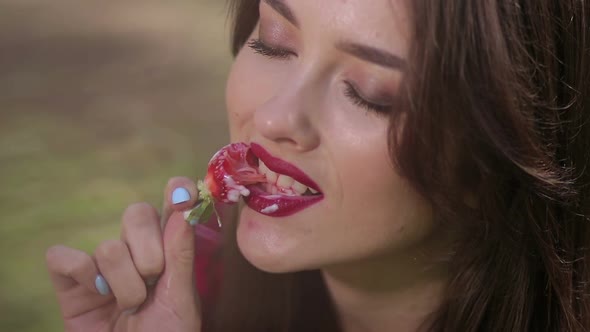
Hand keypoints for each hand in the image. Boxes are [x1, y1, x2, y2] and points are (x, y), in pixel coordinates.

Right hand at [46, 177, 201, 331]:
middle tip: (154, 279)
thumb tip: (183, 208)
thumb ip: (181, 255)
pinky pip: (64, 257)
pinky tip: (97, 294)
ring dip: (124, 282)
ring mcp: (101, 264)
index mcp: (168, 251)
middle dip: (149, 250)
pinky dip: (81, 275)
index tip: (181, 190)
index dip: (176, 194)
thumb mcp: (182, 300)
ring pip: (108, 246)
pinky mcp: (70, 281)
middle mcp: (136, 250)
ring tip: (130, 306)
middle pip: (136, 214)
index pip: (172, 209)